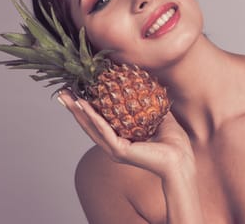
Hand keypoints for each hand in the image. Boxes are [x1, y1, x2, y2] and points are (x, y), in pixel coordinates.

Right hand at [58, 90, 194, 178]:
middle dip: (73, 107)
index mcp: (119, 138)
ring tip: (66, 97)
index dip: (84, 106)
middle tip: (61, 92)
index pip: (97, 120)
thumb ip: (147, 102)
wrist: (183, 160)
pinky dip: (92, 117)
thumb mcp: (157, 115)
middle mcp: (112, 144)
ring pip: (91, 127)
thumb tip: (142, 82)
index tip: (74, 91)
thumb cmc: (174, 142)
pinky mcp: (119, 151)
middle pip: (87, 123)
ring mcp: (114, 149)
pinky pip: (103, 130)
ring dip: (77, 111)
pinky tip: (84, 105)